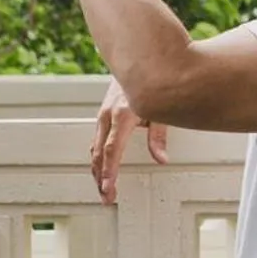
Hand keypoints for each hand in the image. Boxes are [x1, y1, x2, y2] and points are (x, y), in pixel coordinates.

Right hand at [90, 78, 168, 203]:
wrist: (136, 59)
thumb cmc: (151, 83)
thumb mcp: (160, 109)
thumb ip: (159, 135)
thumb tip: (161, 159)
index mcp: (123, 114)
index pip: (113, 149)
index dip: (110, 171)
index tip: (109, 188)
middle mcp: (108, 116)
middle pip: (100, 154)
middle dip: (102, 178)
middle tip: (106, 198)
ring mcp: (103, 116)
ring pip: (95, 149)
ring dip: (98, 171)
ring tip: (103, 190)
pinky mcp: (102, 116)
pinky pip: (96, 141)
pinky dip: (98, 158)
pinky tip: (100, 170)